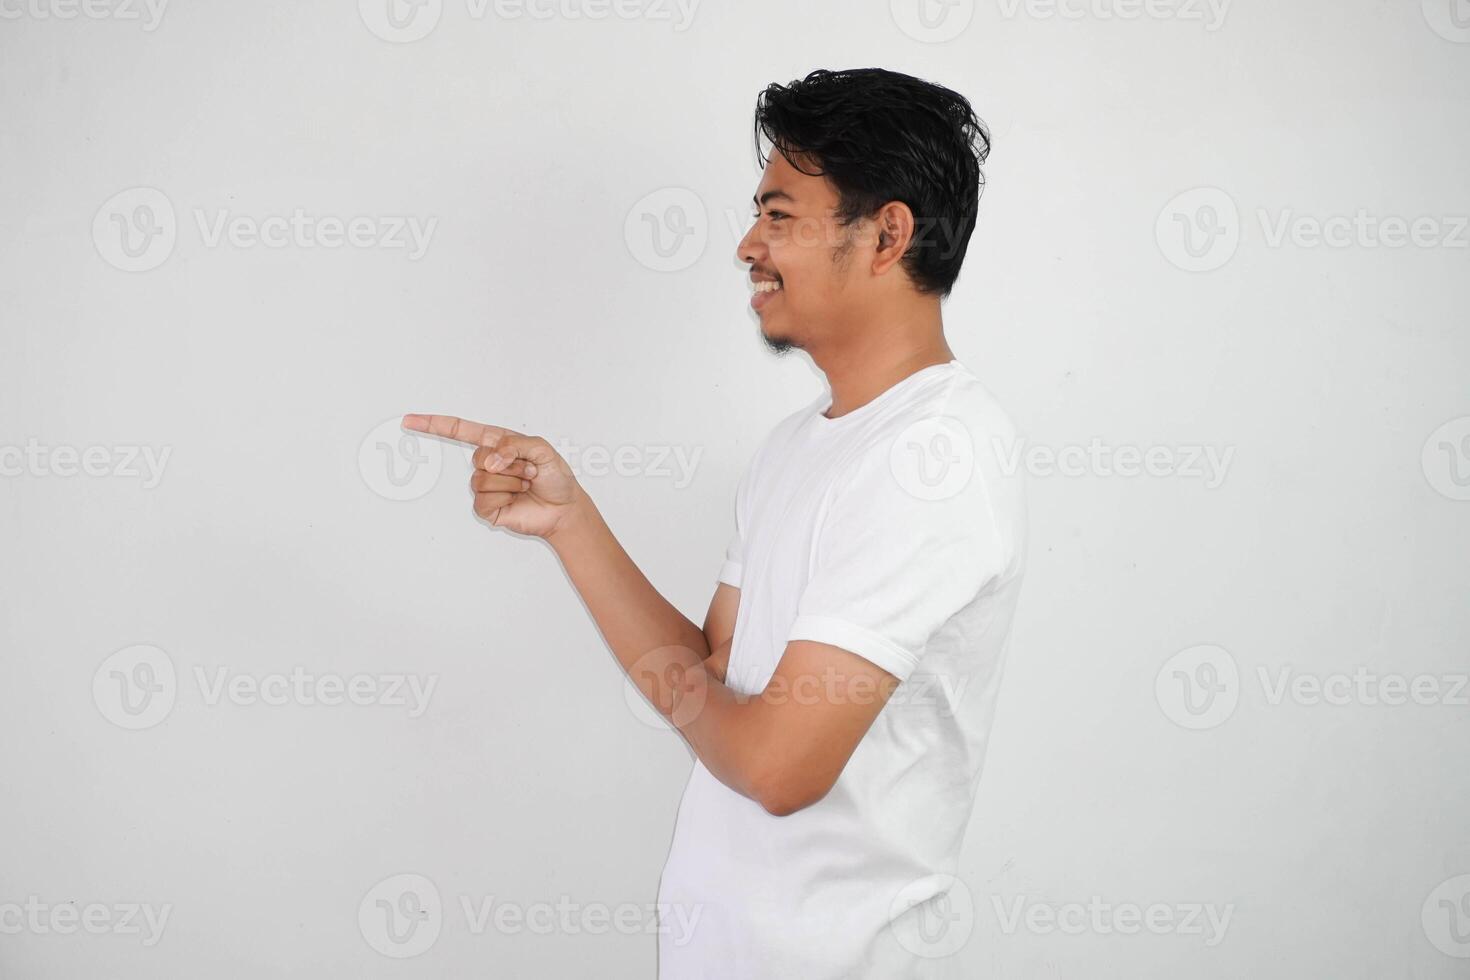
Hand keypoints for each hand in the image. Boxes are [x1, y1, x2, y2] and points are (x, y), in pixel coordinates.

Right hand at [401, 414, 584, 538]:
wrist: (563, 508)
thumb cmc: (555, 477)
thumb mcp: (542, 449)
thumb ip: (515, 444)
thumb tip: (490, 461)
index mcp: (498, 443)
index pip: (461, 431)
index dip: (434, 425)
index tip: (409, 421)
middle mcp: (488, 463)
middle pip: (478, 456)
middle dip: (511, 464)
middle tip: (530, 471)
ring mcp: (485, 486)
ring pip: (482, 479)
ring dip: (511, 482)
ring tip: (526, 485)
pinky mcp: (485, 507)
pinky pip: (483, 499)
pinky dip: (505, 498)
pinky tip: (517, 499)